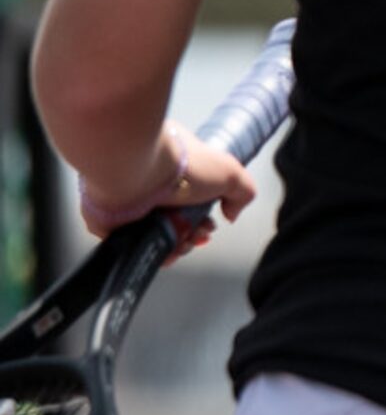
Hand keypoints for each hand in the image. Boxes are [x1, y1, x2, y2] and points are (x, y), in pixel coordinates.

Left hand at [79, 124, 256, 249]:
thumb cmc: (181, 166)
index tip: (212, 223)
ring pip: (159, 232)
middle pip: (177, 217)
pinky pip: (137, 244)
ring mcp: (132, 202)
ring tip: (185, 244)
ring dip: (177, 244)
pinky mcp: (112, 221)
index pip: (193, 194)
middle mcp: (152, 181)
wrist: (137, 172)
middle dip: (194, 232)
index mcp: (175, 163)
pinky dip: (154, 251)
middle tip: (199, 236)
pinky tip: (168, 251)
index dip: (206, 214)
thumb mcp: (230, 172)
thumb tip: (231, 214)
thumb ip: (243, 192)